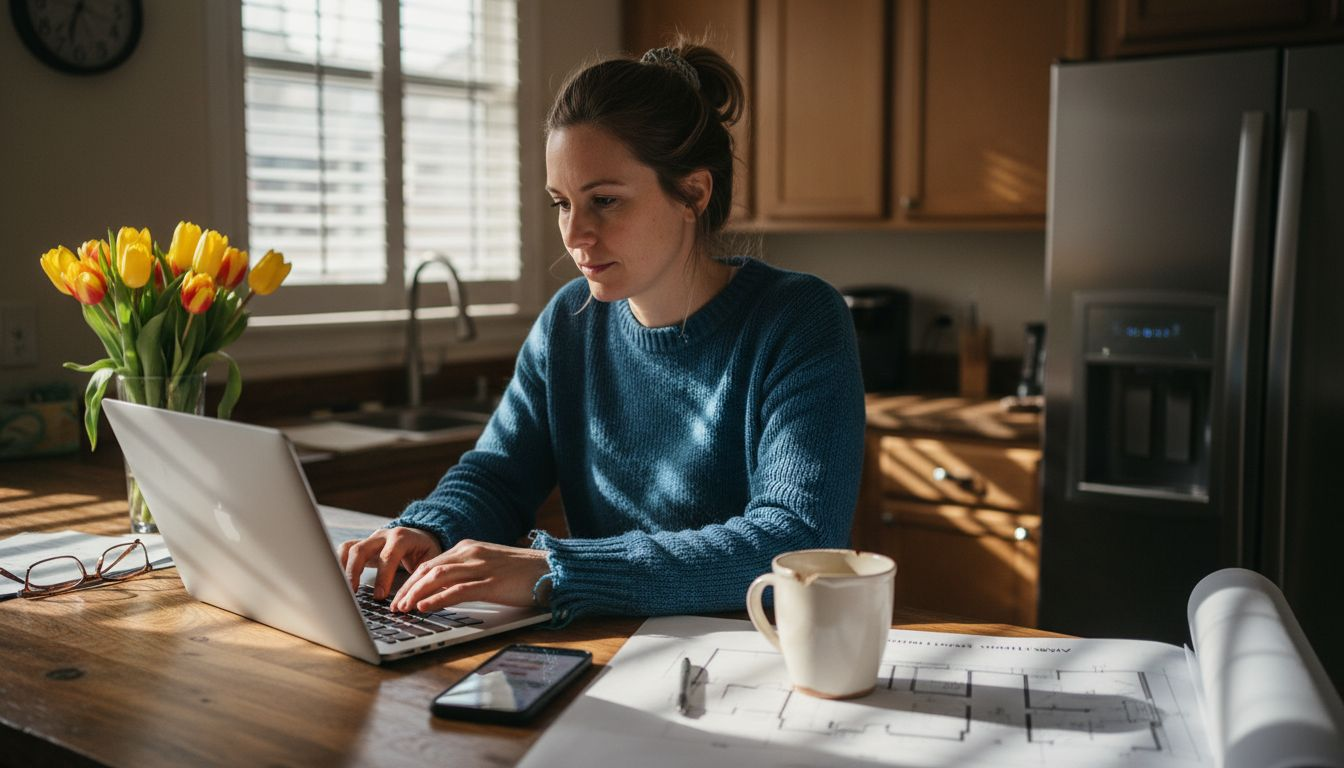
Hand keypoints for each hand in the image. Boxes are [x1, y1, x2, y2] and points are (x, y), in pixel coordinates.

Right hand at [338, 527, 442, 600]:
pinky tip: (338, 582)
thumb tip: (415, 601)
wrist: (421, 535)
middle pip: (362, 549)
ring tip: (340, 590)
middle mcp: (383, 535)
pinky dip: (338, 564)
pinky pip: (345, 550)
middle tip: (352, 593)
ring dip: (342, 569)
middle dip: (355, 572)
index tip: (380, 596)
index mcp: (402, 538)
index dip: (383, 576)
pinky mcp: (362, 545)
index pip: (389, 555)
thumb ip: (422, 577)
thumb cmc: (426, 551)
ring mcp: (370, 539)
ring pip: (349, 548)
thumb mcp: (431, 561)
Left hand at [390, 539, 550, 612]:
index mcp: (469, 548)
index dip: (410, 580)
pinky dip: (438, 599)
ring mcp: (481, 567)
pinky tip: (425, 607)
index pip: (430, 563)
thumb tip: (444, 590)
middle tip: (394, 606)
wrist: (553, 569)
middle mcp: (472, 553)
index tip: (398, 596)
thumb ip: (467, 573)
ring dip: (416, 593)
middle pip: (428, 569)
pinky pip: (458, 590)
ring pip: (438, 577)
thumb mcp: (489, 567)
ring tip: (403, 608)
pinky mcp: (492, 583)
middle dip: (407, 588)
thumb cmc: (523, 572)